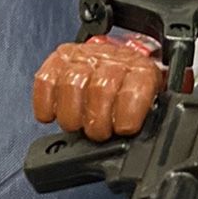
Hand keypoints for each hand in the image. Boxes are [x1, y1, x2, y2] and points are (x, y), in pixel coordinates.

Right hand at [32, 35, 163, 140]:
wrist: (122, 62)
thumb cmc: (133, 90)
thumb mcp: (152, 104)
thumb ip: (147, 120)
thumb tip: (137, 141)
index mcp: (141, 71)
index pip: (133, 91)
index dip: (126, 116)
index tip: (122, 129)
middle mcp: (112, 59)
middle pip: (100, 89)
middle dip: (97, 122)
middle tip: (98, 134)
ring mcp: (84, 57)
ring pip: (72, 84)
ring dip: (71, 115)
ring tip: (77, 126)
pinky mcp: (59, 58)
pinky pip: (45, 79)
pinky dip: (45, 103)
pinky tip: (52, 114)